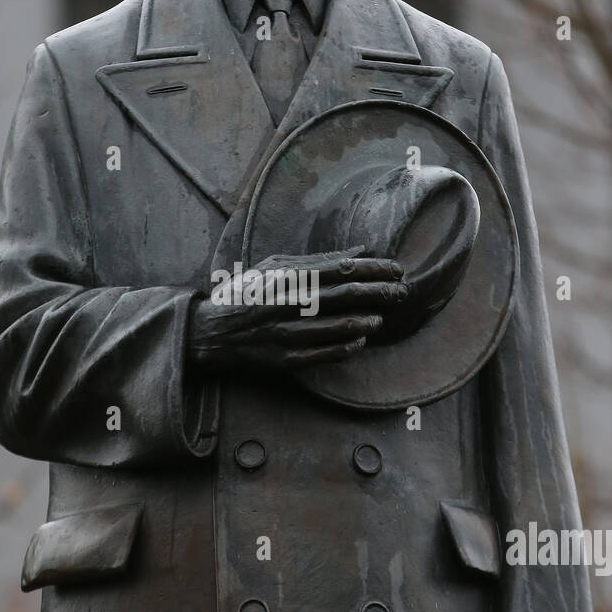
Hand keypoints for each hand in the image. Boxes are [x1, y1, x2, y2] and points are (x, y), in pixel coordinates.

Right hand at [188, 248, 406, 372]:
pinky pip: (325, 354)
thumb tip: (360, 252)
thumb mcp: (275, 268)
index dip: (374, 269)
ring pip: (339, 327)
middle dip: (380, 293)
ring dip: (367, 321)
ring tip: (381, 317)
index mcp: (287, 276)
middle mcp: (289, 303)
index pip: (341, 269)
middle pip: (346, 296)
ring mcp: (288, 333)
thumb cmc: (247, 294)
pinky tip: (361, 340)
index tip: (396, 269)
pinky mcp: (286, 359)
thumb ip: (317, 260)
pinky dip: (347, 347)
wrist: (210, 332)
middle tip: (402, 292)